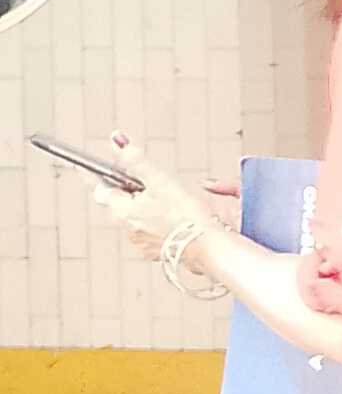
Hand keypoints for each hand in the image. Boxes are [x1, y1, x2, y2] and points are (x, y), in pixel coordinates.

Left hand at [93, 138, 224, 266]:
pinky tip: (173, 218)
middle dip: (128, 191)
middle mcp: (127, 228)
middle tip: (148, 183)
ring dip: (142, 208)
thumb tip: (117, 142)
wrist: (208, 247)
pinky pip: (148, 231)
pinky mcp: (156, 251)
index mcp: (122, 210)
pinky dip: (155, 222)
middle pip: (118, 203)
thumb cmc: (187, 216)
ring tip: (167, 202)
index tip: (81, 168)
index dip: (92, 176)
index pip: (100, 188)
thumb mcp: (160, 180)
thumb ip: (135, 160)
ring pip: (134, 217)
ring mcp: (141, 242)